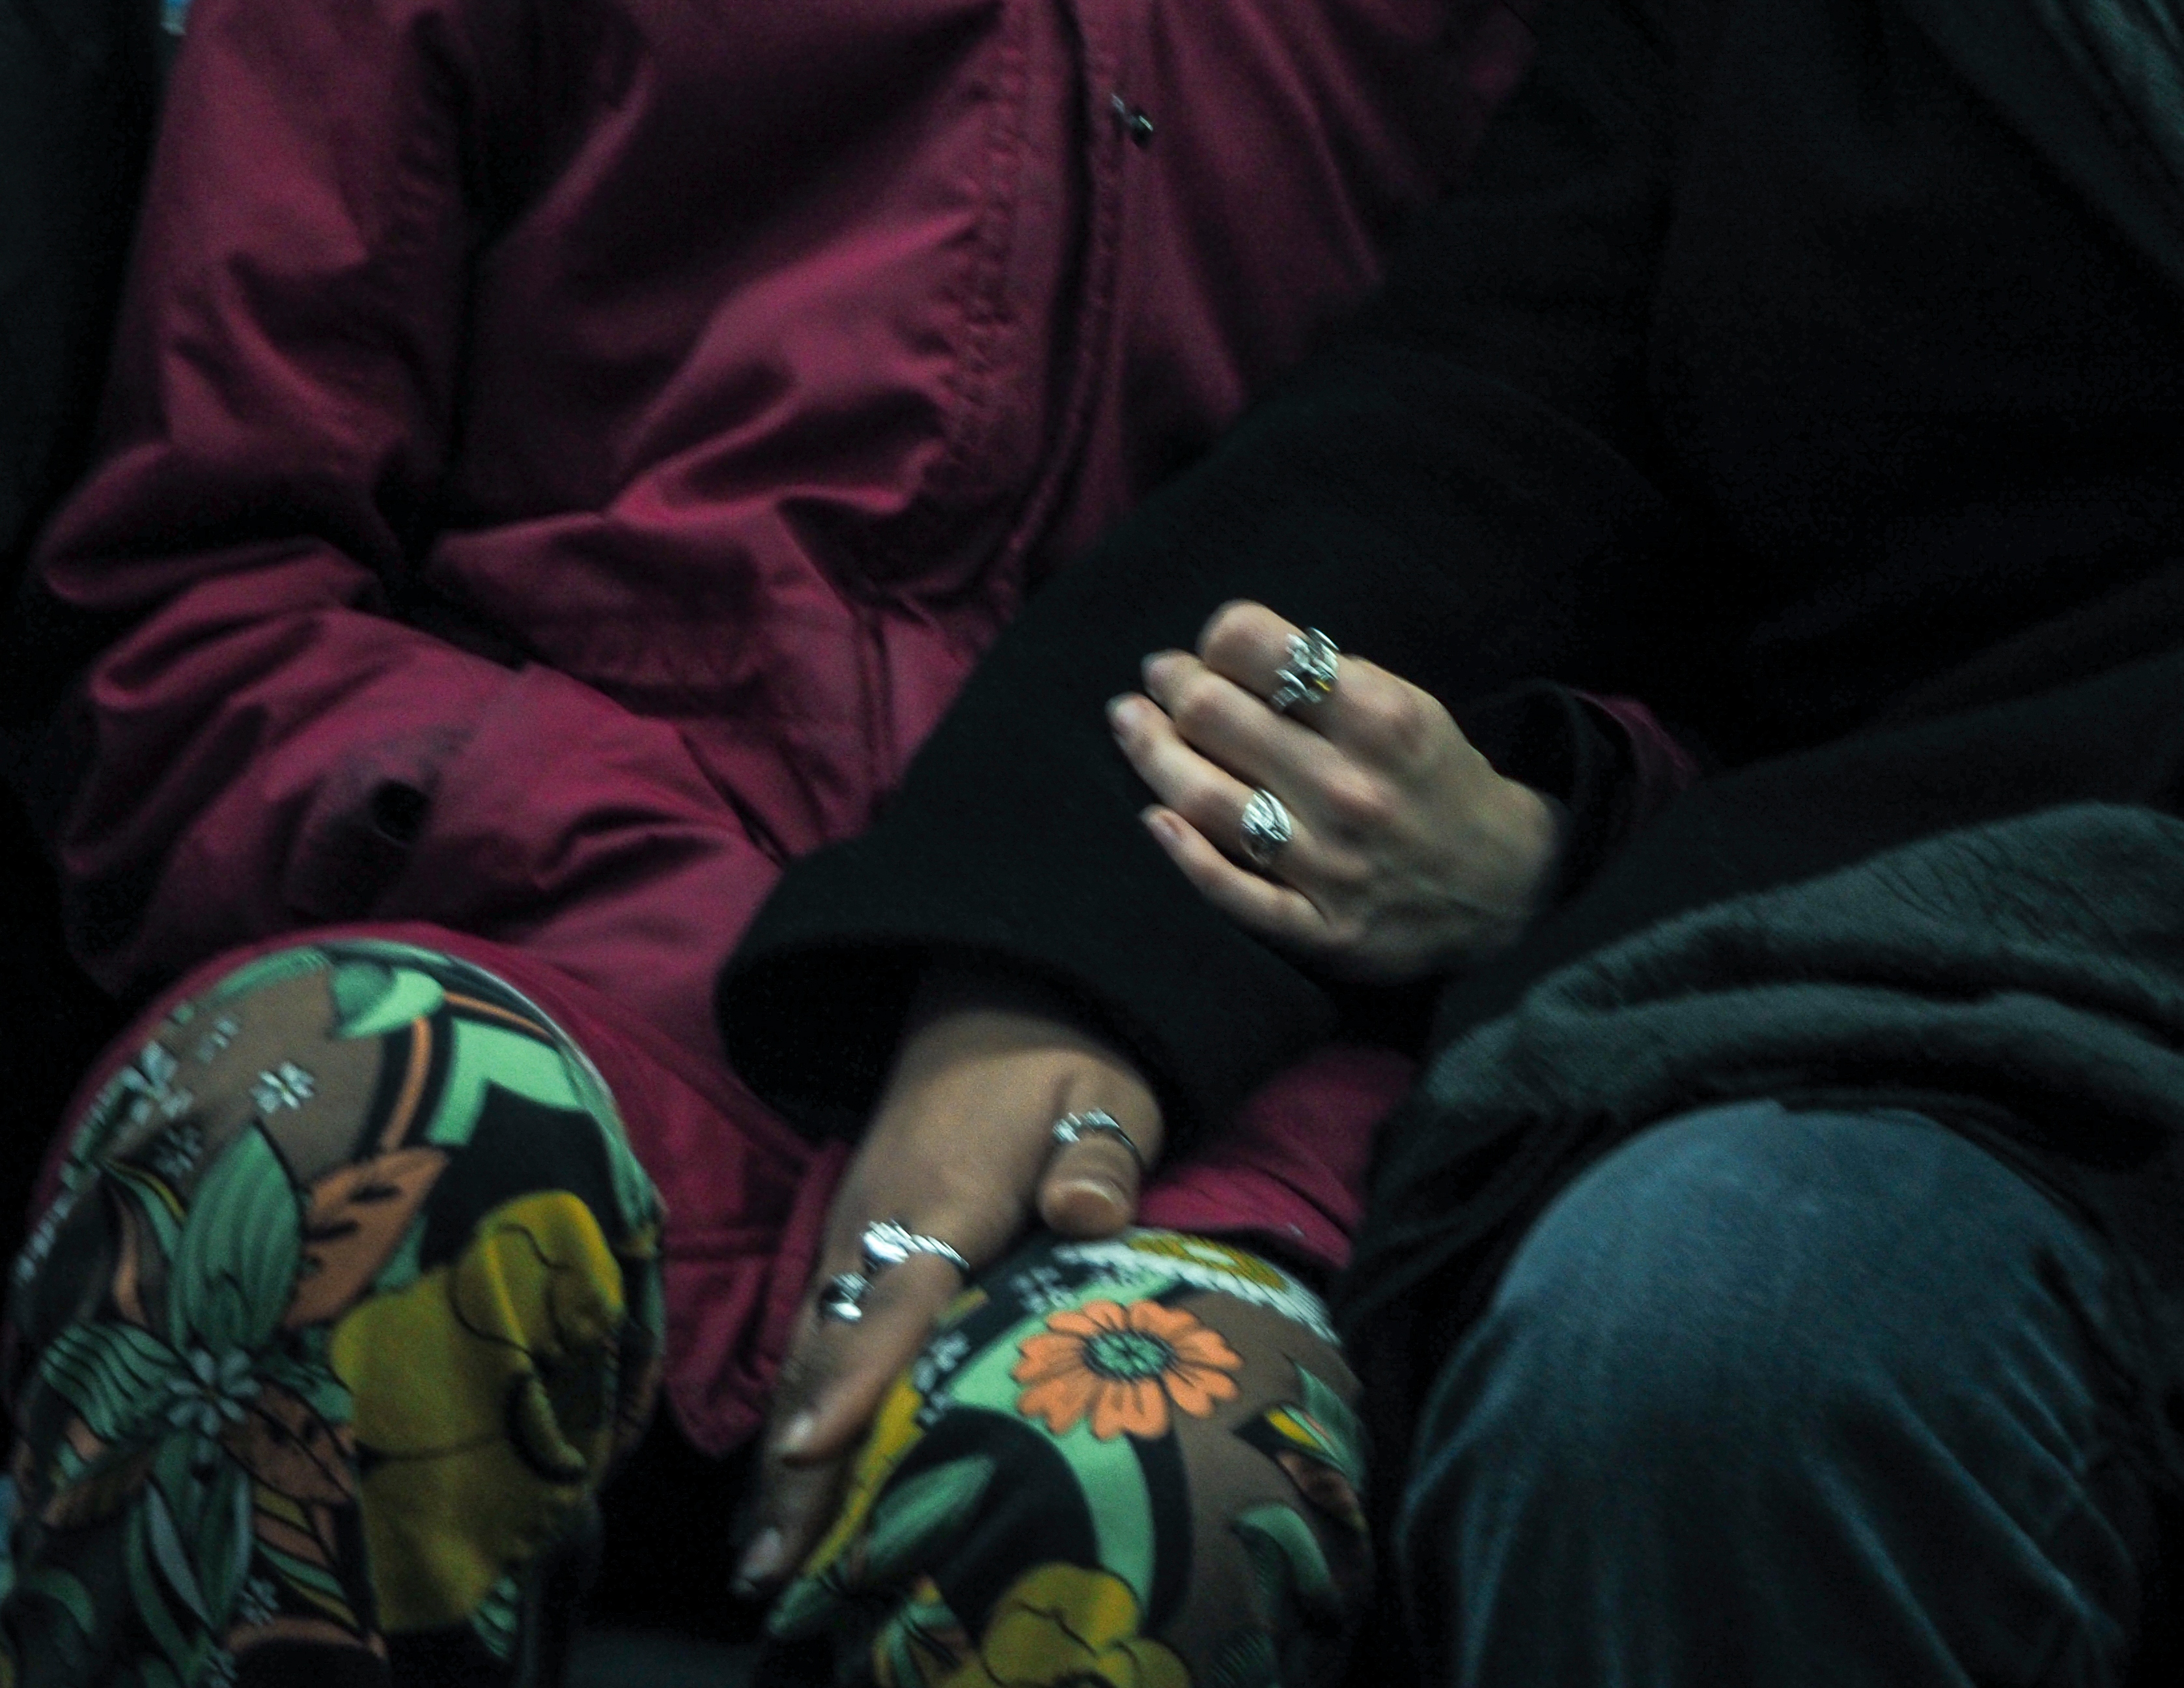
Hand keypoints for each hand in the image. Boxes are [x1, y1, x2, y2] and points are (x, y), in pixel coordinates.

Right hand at [733, 971, 1161, 1595]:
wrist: (1000, 991)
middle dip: (800, 1460)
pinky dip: (795, 1409)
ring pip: (811, 1351)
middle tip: (775, 1568)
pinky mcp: (854, 1237)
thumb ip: (1099, 1157)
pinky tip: (781, 1484)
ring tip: (762, 1561)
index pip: (899, 1297)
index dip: (858, 1377)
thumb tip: (1087, 1210)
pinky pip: (815, 1334)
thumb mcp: (1105, 1094)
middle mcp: (881, 1219)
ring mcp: (856, 1229)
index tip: (815, 1450)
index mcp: (945, 1192)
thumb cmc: (1067, 1060)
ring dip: (784, 1452)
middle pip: (832, 1350)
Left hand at [1108, 601, 1560, 984]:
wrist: (1509, 888)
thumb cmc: (1438, 782)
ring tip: (1130, 722)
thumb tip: (1227, 653)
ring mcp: (1331, 864)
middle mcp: (1351, 789)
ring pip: (1205, 799)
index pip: (1259, 649)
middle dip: (1174, 686)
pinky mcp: (1319, 929)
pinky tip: (1152, 820)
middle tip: (1159, 679)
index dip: (1217, 638)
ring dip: (1151, 752)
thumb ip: (1332, 680)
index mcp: (1381, 719)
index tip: (1209, 646)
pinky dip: (1184, 853)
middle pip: (1216, 717)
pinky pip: (1232, 891)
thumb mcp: (1410, 708)